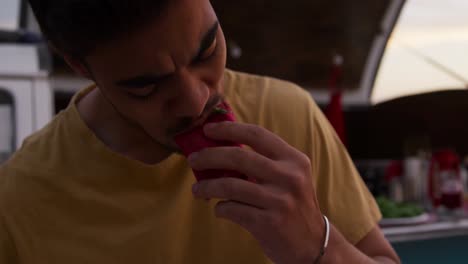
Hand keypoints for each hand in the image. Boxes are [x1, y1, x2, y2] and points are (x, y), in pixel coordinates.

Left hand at [189, 122, 325, 263]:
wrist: (313, 244)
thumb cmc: (294, 205)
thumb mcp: (290, 177)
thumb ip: (265, 162)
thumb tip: (222, 148)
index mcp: (294, 160)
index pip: (257, 135)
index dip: (229, 129)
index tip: (208, 130)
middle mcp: (289, 177)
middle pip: (238, 156)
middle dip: (209, 156)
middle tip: (194, 159)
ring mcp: (279, 200)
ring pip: (229, 185)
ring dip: (207, 187)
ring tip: (197, 189)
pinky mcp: (269, 223)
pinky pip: (232, 209)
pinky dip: (220, 208)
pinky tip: (220, 209)